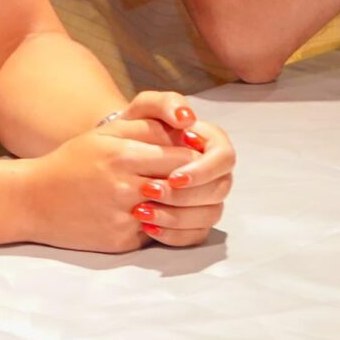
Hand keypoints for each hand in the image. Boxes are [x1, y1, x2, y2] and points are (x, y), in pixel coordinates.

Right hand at [19, 126, 197, 254]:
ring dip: (181, 206)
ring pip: (172, 213)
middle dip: (194, 184)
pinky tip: (160, 216)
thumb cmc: (73, 160)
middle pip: (181, 188)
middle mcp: (124, 188)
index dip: (195, 159)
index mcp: (123, 156)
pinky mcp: (119, 242)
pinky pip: (155, 233)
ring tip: (183, 197)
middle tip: (199, 180)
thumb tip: (186, 130)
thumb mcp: (107, 133)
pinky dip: (162, 225)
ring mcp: (122, 218)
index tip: (200, 157)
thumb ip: (147, 128)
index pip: (182, 159)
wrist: (33, 200)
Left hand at [101, 93, 236, 246]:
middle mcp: (215, 172)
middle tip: (152, 193)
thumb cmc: (133, 130)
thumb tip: (187, 118)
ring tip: (143, 212)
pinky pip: (195, 236)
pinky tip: (148, 228)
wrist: (115, 158)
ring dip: (179, 217)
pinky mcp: (194, 221)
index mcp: (211, 143)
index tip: (174, 176)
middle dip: (187, 195)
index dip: (203, 170)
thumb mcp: (143, 109)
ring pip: (210, 215)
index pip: (225, 157)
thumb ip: (166, 103)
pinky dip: (173, 235)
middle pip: (220, 189)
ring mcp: (207, 199)